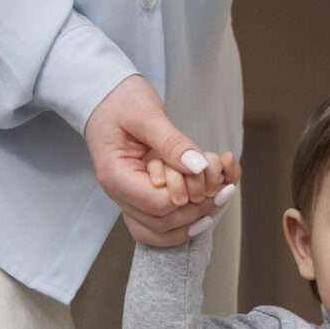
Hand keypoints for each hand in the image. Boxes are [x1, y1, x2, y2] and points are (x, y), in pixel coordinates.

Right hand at [84, 74, 240, 245]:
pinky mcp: (139, 197)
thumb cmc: (121, 101)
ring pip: (160, 232)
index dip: (187, 196)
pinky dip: (182, 226)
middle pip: (162, 222)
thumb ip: (171, 142)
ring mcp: (128, 198)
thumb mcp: (147, 115)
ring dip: (193, 221)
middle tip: (225, 189)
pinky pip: (158, 227)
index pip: (157, 204)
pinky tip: (204, 217)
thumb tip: (197, 167)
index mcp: (116, 175)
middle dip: (197, 209)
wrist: (104, 96)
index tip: (207, 176)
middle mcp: (119, 194)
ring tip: (219, 200)